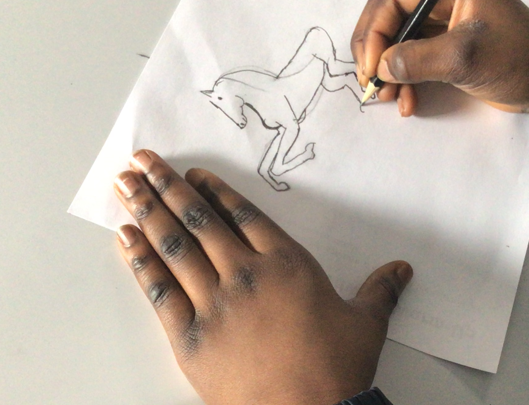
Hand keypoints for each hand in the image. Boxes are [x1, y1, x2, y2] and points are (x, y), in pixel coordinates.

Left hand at [113, 150, 411, 404]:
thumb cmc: (336, 368)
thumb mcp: (366, 323)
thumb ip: (380, 290)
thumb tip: (403, 270)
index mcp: (285, 264)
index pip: (242, 214)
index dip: (214, 190)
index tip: (191, 173)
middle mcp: (245, 273)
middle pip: (199, 220)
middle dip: (168, 187)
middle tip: (143, 161)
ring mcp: (215, 302)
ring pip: (175, 246)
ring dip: (148, 212)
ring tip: (126, 185)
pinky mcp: (190, 334)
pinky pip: (159, 290)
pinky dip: (140, 261)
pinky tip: (125, 238)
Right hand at [351, 0, 528, 117]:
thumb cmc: (517, 60)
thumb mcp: (464, 58)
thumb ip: (416, 60)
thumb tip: (380, 68)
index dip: (374, 33)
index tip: (370, 68)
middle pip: (389, 17)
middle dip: (377, 53)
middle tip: (372, 85)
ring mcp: (443, 19)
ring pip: (396, 40)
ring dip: (388, 71)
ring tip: (390, 97)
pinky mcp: (444, 43)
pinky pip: (410, 57)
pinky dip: (404, 79)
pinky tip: (406, 100)